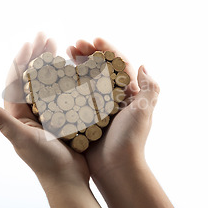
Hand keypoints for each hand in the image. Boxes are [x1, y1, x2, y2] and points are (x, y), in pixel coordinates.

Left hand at [0, 33, 89, 185]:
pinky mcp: (62, 117)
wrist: (68, 179)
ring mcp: (47, 113)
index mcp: (17, 113)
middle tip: (47, 35)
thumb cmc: (45, 162)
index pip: (16, 79)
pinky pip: (62, 92)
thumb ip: (1, 120)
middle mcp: (30, 111)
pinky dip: (66, 77)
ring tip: (59, 45)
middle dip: (38, 54)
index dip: (22, 59)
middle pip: (32, 76)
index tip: (31, 41)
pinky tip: (74, 67)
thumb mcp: (22, 139)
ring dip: (52, 62)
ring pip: (48, 81)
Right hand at [66, 38, 159, 178]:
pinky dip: (68, 83)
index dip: (107, 49)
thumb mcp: (143, 112)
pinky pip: (76, 95)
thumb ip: (149, 88)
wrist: (116, 169)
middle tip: (73, 45)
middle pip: (101, 68)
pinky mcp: (85, 116)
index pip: (118, 64)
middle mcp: (114, 98)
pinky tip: (58, 75)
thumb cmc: (130, 140)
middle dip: (88, 53)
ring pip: (87, 79)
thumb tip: (144, 66)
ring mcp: (99, 106)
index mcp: (130, 94)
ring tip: (65, 53)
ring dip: (77, 64)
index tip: (94, 39)